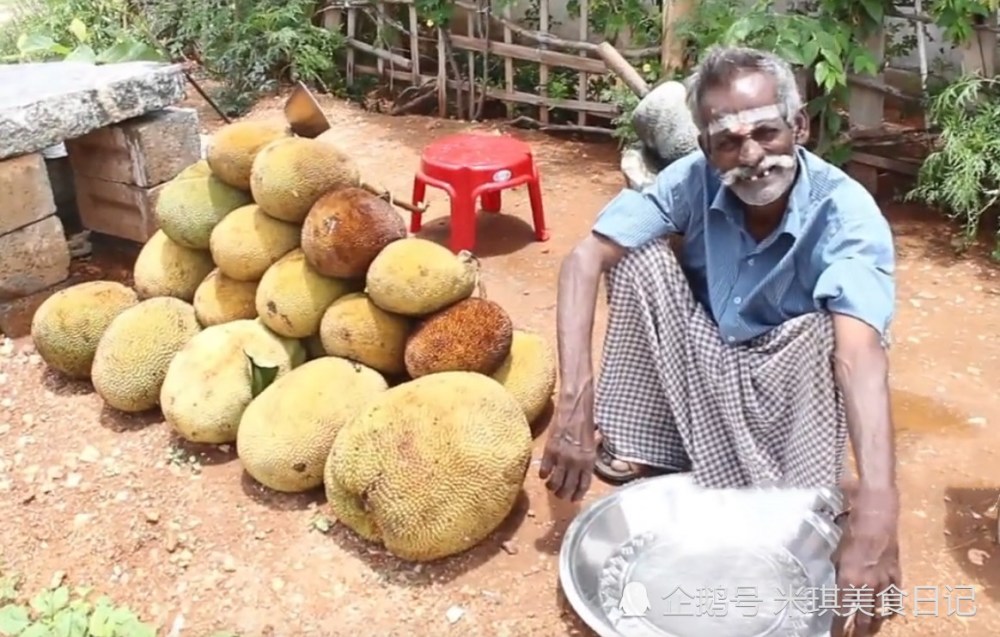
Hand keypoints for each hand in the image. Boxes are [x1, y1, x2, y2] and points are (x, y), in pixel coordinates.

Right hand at [538, 386, 596, 501]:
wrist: (574, 409)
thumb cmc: (585, 422)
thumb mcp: (592, 441)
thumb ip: (589, 456)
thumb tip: (587, 465)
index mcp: (589, 461)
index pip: (584, 485)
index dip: (578, 494)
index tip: (573, 498)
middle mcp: (576, 462)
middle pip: (568, 487)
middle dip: (563, 494)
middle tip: (560, 495)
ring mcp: (562, 457)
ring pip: (555, 482)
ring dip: (552, 487)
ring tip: (550, 487)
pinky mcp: (550, 451)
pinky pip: (545, 469)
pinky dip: (544, 474)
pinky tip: (543, 475)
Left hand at [835, 486, 900, 635]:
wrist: (877, 516)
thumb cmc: (852, 530)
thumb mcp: (837, 552)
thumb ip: (837, 572)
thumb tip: (835, 584)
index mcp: (848, 579)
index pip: (842, 611)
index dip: (838, 626)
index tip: (835, 635)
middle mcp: (866, 585)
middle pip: (863, 617)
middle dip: (857, 630)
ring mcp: (884, 582)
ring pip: (880, 612)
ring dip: (873, 623)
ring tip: (868, 630)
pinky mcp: (897, 575)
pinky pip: (895, 598)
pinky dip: (891, 608)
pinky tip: (889, 614)